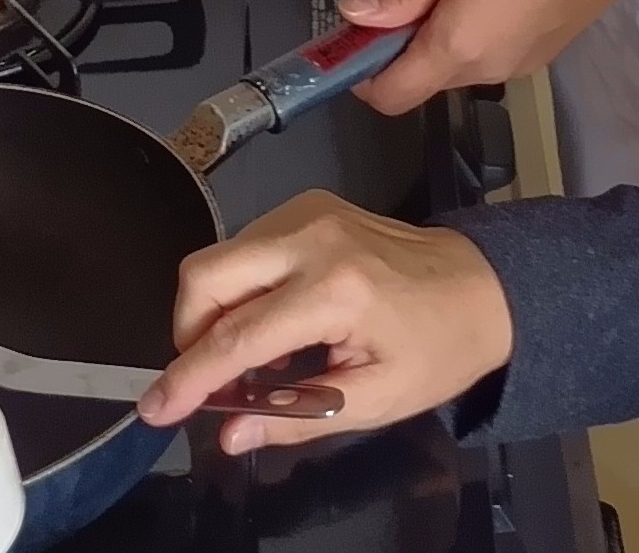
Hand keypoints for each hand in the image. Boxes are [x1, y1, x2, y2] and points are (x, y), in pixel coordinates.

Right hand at [138, 192, 513, 453]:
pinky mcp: (311, 205)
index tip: (154, 410)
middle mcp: (314, 238)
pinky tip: (273, 323)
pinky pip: (247, 244)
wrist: (483, 285)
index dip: (187, 379)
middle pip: (206, 274)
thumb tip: (229, 434)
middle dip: (187, 332)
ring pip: (221, 255)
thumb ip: (296, 417)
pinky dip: (240, 287)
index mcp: (334, 291)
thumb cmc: (437, 349)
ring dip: (214, 310)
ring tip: (255, 358)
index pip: (236, 338)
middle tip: (210, 378)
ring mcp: (311, 212)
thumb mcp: (375, 401)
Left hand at [336, 0, 638, 115]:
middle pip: (421, 70)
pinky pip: (487, 41)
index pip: (388, 97)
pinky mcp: (540, 49)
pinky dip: (474, 12)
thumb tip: (353, 17)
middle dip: (407, 23)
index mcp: (455, 51)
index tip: (358, 27)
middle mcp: (484, 72)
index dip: (360, 70)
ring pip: (454, 51)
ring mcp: (517, 64)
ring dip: (442, 11)